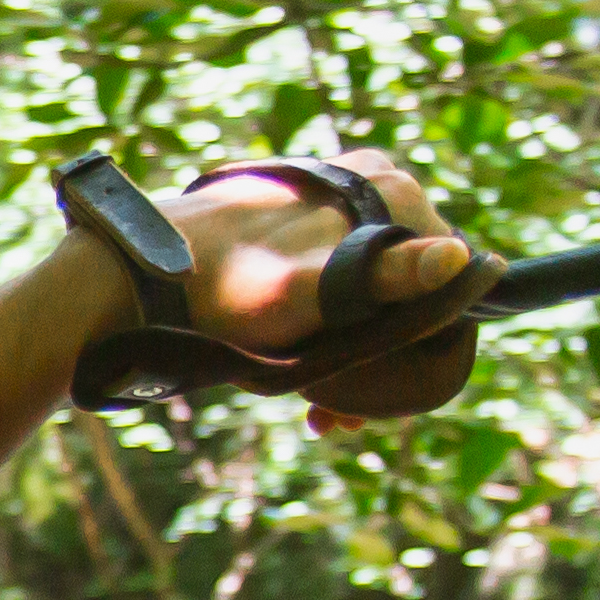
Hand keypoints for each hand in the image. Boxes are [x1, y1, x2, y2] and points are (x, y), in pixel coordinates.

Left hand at [166, 147, 477, 434]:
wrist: (143, 276)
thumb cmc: (234, 286)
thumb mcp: (319, 289)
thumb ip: (388, 275)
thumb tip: (457, 259)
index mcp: (387, 186)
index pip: (442, 268)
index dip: (427, 336)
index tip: (388, 394)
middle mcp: (362, 183)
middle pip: (399, 285)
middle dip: (381, 357)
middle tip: (345, 417)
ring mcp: (324, 204)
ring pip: (362, 291)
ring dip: (352, 357)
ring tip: (323, 415)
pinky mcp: (289, 225)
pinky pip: (326, 282)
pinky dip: (323, 332)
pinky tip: (305, 386)